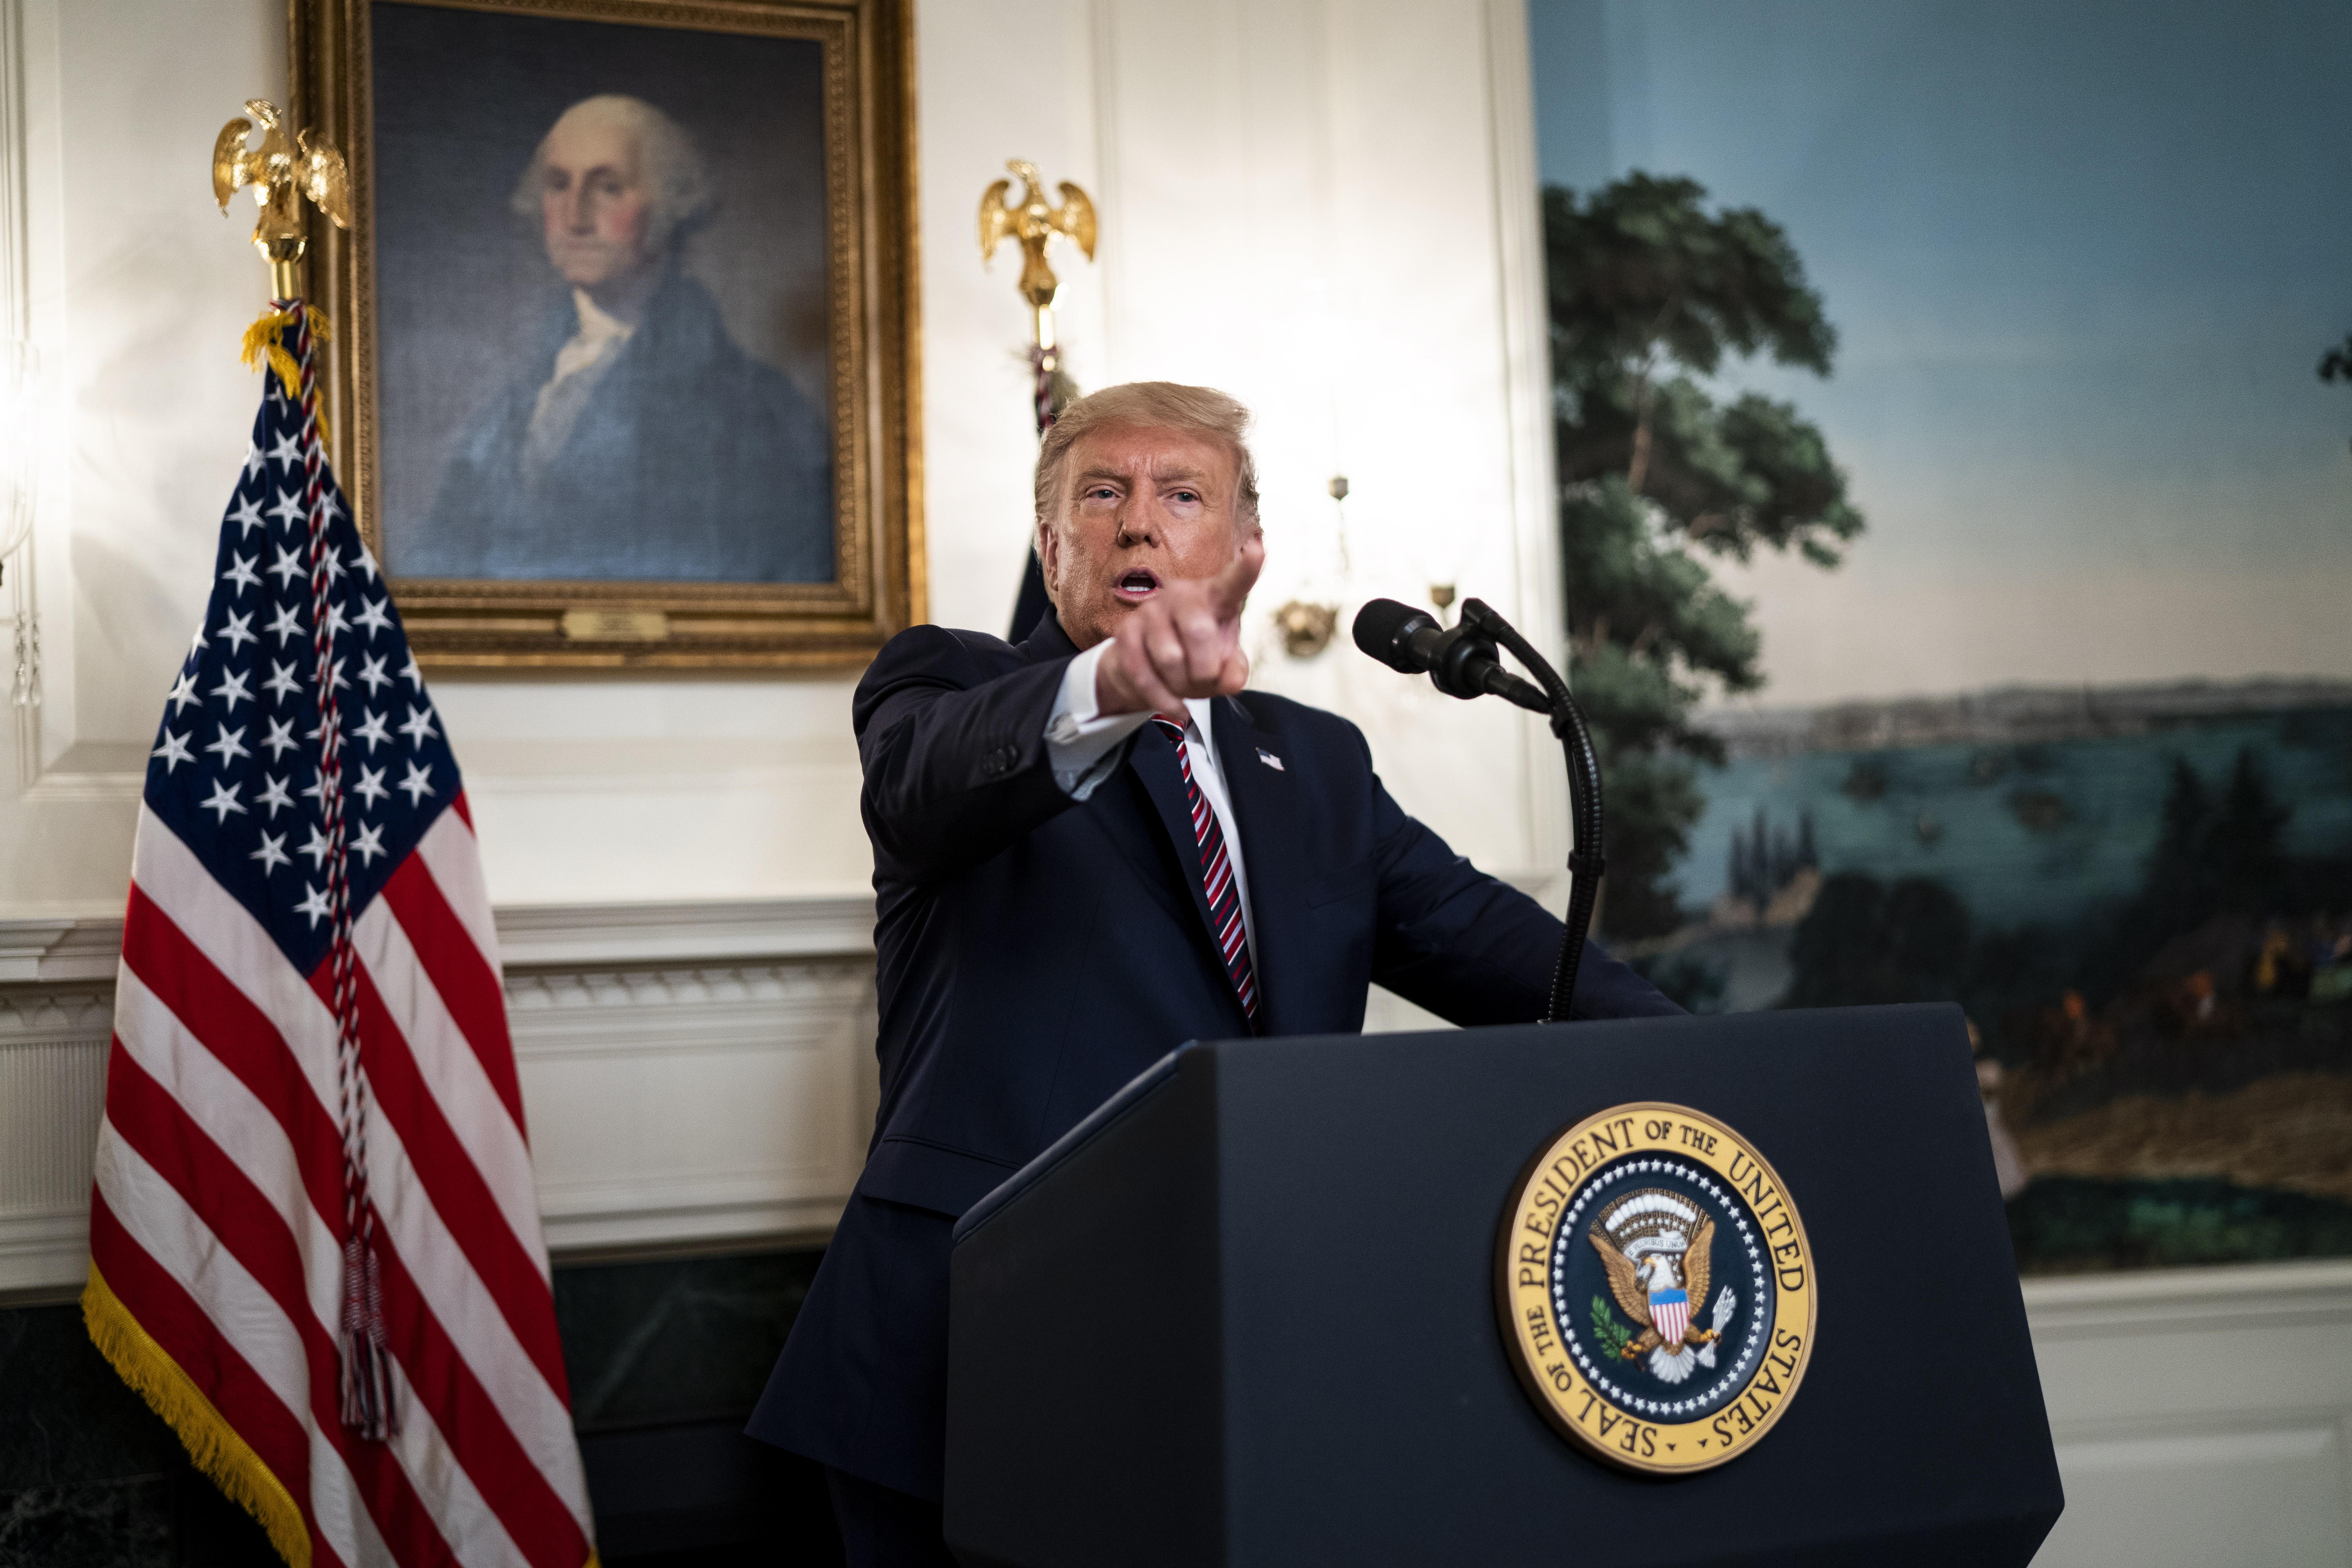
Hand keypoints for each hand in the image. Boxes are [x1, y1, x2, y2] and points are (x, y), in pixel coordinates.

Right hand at [1095, 534, 1263, 716]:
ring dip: (1182, 685)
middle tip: (1205, 679)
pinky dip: (1164, 700)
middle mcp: (1182, 595)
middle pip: (1199, 631)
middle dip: (1205, 670)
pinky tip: (1174, 707)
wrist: (1149, 668)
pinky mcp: (1125, 632)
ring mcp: (1150, 610)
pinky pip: (1144, 674)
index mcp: (1215, 597)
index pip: (1234, 582)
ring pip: (1169, 658)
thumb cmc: (1196, 659)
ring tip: (1184, 685)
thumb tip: (1229, 680)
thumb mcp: (1224, 666)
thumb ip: (1235, 672)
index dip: (1247, 568)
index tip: (1258, 549)